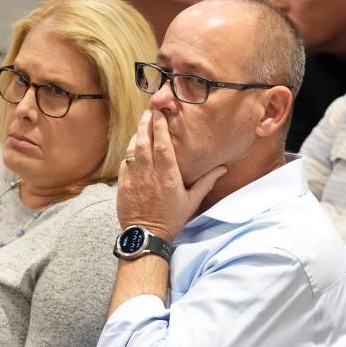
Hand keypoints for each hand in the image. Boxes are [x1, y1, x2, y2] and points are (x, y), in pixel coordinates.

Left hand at [117, 109, 225, 240]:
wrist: (145, 236)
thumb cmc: (170, 219)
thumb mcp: (192, 201)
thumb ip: (206, 182)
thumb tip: (222, 168)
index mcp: (168, 177)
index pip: (162, 145)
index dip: (160, 126)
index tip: (160, 113)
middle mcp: (149, 174)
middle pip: (144, 141)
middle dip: (146, 123)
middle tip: (150, 110)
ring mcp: (133, 178)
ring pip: (132, 149)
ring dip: (137, 134)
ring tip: (143, 122)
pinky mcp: (122, 184)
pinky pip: (125, 161)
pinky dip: (129, 150)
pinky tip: (134, 144)